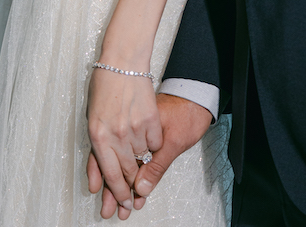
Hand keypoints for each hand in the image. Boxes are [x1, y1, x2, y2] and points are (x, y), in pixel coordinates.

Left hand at [86, 69, 162, 218]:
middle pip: (128, 172)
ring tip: (139, 167)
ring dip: (141, 166)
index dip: (118, 194)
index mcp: (98, 136)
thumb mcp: (92, 121)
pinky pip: (155, 143)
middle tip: (133, 200)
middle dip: (130, 189)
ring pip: (142, 159)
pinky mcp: (151, 119)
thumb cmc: (103, 87)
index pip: (111, 175)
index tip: (124, 203)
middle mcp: (116, 135)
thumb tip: (95, 184)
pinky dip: (152, 146)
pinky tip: (147, 142)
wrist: (122, 62)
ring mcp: (135, 127)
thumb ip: (96, 154)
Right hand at [88, 93, 212, 219]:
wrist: (196, 97)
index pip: (119, 159)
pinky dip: (127, 173)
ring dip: (117, 184)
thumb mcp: (175, 141)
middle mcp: (131, 130)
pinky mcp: (142, 136)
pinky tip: (126, 186)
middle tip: (109, 209)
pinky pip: (129, 157)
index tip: (120, 201)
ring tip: (115, 205)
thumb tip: (141, 188)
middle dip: (112, 189)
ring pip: (120, 162)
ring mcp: (135, 133)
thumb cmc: (187, 114)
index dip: (116, 183)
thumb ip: (158, 165)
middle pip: (116, 163)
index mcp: (136, 128)